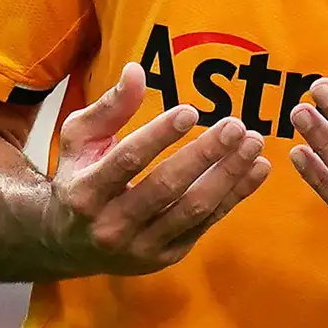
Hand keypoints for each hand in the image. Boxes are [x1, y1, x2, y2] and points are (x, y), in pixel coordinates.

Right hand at [40, 63, 268, 274]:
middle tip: (235, 126)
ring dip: (228, 176)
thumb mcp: (79, 140)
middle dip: (204, 154)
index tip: (191, 110)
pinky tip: (256, 170)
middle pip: (166, 187)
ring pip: (193, 209)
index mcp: (85, 193)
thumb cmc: (78, 178)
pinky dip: (234, 196)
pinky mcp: (166, 256)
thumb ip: (109, 107)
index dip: (159, 135)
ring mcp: (142, 247)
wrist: (70, 244)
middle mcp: (112, 226)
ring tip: (253, 144)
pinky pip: (207, 223)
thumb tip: (136, 71)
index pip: (127, 161)